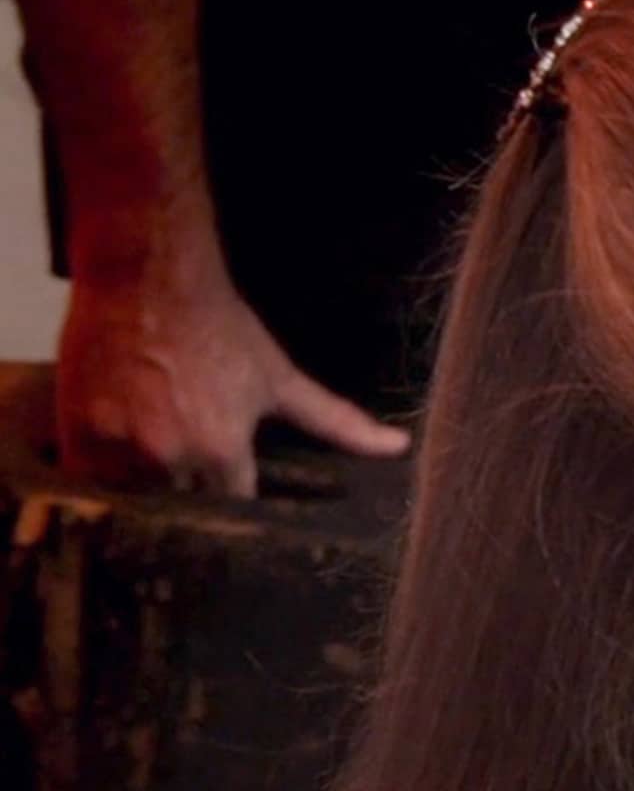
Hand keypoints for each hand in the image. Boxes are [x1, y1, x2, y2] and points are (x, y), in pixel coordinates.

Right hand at [54, 253, 408, 495]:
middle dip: (191, 510)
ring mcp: (119, 446)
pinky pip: (87, 482)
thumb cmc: (220, 328)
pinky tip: (115, 467)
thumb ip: (337, 423)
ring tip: (155, 481)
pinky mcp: (77, 431)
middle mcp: (171, 458)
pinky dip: (100, 480)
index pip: (236, 513)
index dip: (238, 514)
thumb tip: (399, 447)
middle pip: (183, 514)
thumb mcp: (280, 379)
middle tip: (195, 496)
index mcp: (224, 452)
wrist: (147, 277)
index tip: (236, 509)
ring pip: (133, 503)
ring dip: (144, 499)